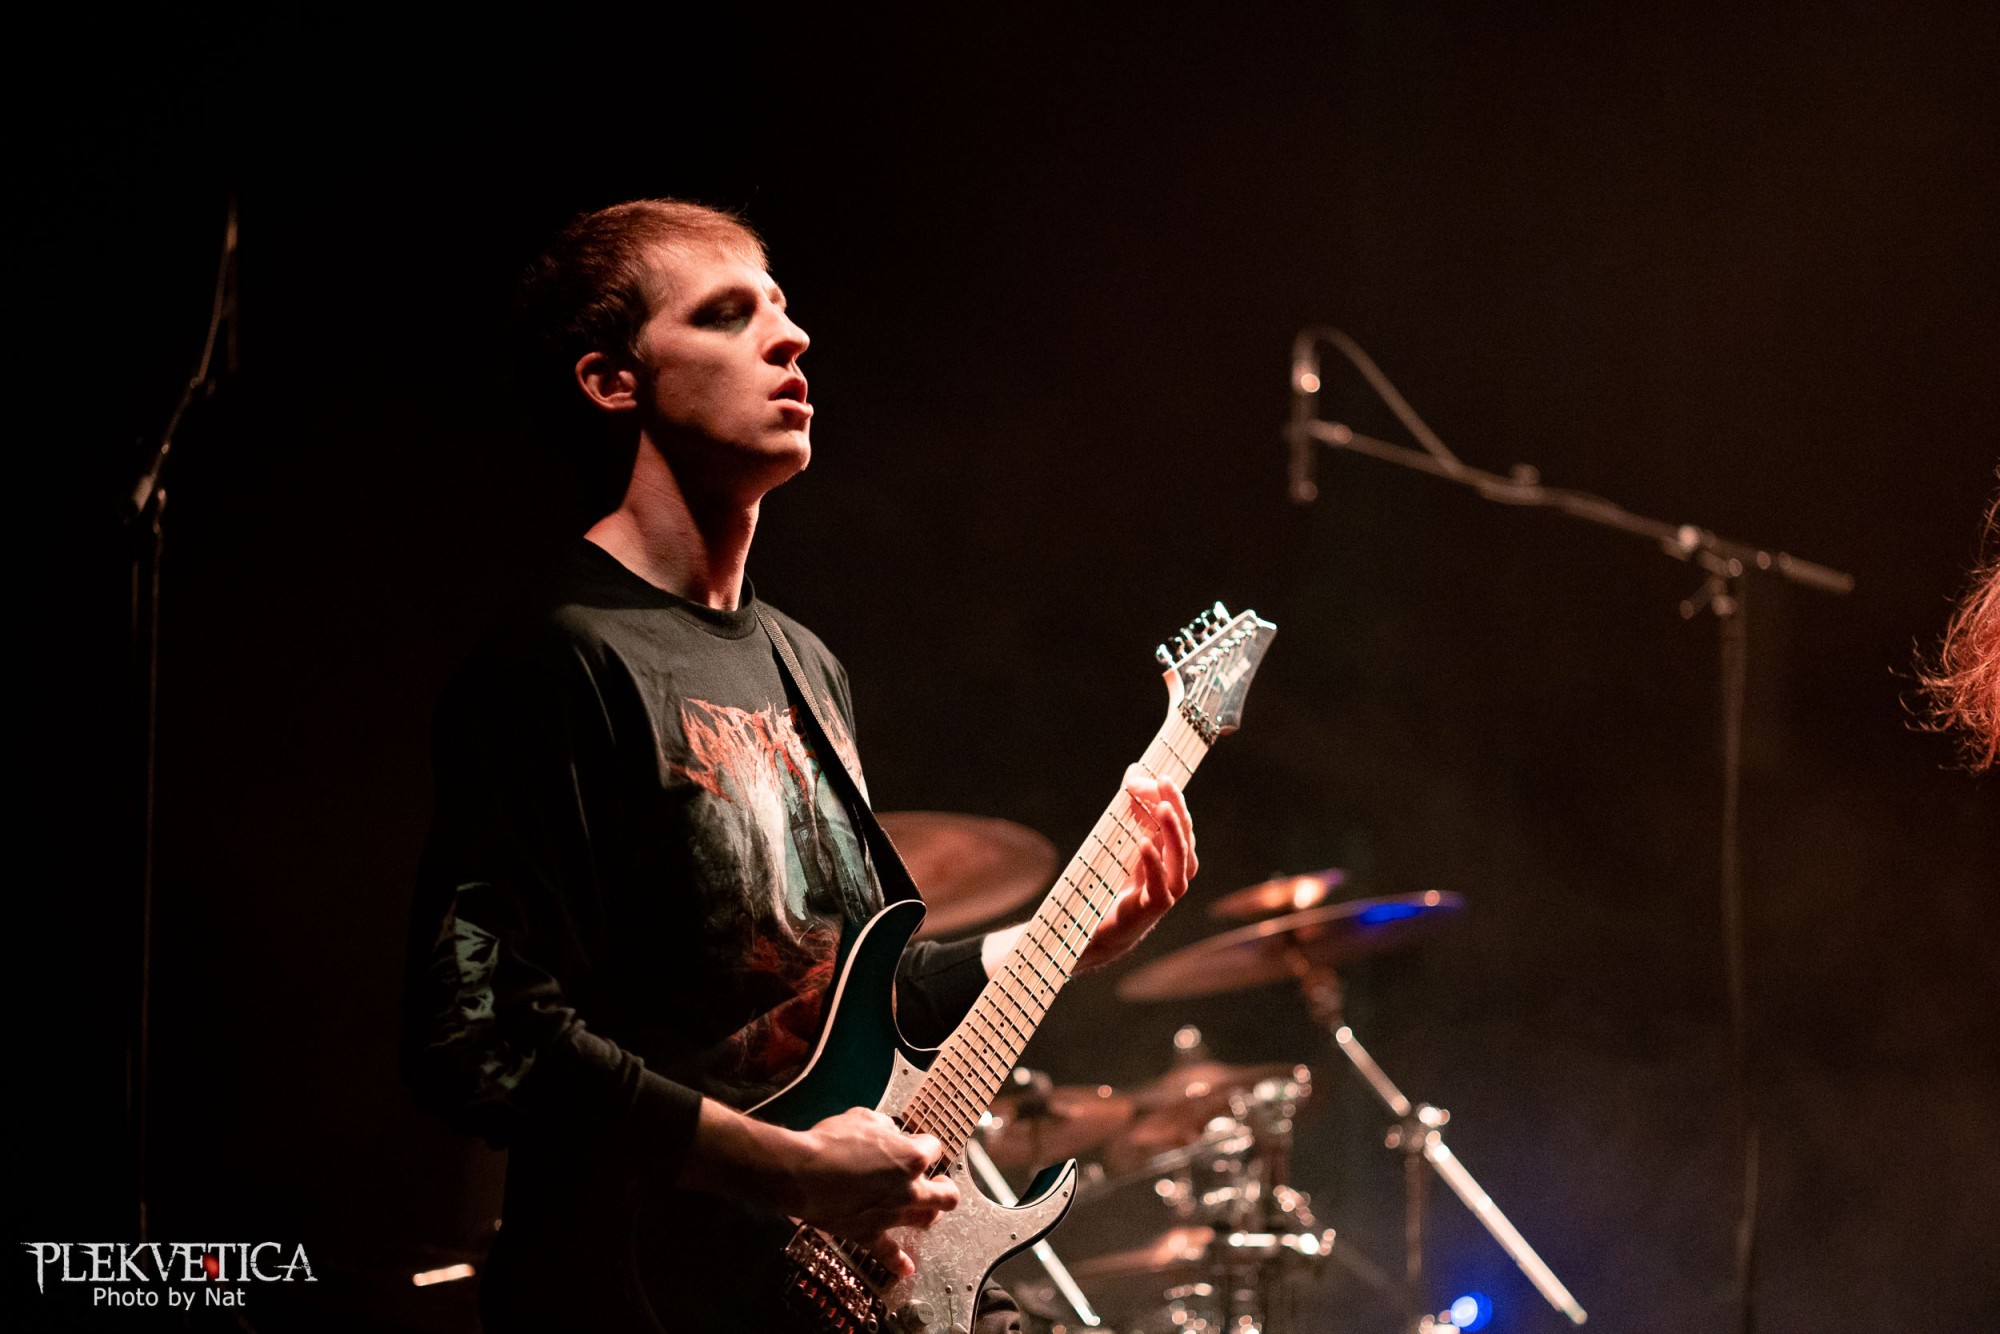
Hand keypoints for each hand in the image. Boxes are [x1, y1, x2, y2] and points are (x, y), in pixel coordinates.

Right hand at [786, 1108, 960, 1276]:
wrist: (802, 1174)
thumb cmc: (831, 1142)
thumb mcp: (862, 1117)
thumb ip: (884, 1126)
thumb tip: (889, 1132)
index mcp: (912, 1157)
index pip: (934, 1148)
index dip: (923, 1144)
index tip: (913, 1143)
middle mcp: (910, 1189)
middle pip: (946, 1196)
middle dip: (945, 1187)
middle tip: (938, 1182)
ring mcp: (893, 1214)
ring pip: (927, 1220)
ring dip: (928, 1214)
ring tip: (924, 1209)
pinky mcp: (870, 1234)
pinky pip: (889, 1253)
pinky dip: (899, 1262)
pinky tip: (906, 1268)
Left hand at [1076, 766, 1196, 971]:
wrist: (1095, 927)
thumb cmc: (1112, 882)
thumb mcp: (1120, 839)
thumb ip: (1129, 806)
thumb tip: (1135, 770)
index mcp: (1171, 854)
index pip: (1180, 822)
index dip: (1173, 799)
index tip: (1161, 776)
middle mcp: (1176, 872)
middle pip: (1185, 837)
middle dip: (1176, 807)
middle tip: (1165, 782)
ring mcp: (1168, 891)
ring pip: (1181, 859)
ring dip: (1173, 832)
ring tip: (1162, 807)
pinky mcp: (1152, 908)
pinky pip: (1160, 886)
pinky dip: (1154, 864)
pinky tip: (1144, 843)